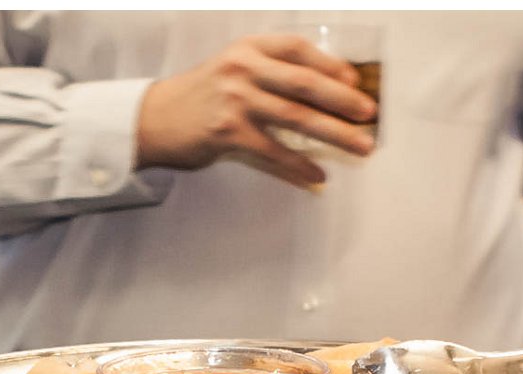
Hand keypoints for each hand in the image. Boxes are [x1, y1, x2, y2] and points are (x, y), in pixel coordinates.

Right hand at [135, 34, 377, 186]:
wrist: (153, 119)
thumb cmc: (201, 98)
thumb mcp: (234, 71)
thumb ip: (270, 75)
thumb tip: (325, 97)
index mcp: (248, 48)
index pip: (298, 49)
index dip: (331, 65)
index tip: (356, 82)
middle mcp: (242, 68)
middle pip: (304, 83)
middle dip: (343, 100)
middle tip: (369, 114)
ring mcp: (235, 100)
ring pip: (297, 117)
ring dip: (334, 134)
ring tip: (360, 147)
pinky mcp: (228, 132)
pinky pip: (274, 151)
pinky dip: (299, 166)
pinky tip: (319, 175)